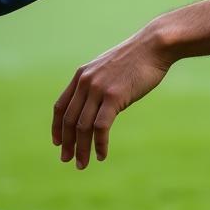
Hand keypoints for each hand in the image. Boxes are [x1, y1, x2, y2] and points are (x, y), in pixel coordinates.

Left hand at [52, 28, 170, 168]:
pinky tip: (101, 155)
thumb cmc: (135, 58)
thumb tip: (95, 103)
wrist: (153, 46)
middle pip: (69, 120)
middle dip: (67, 143)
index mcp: (82, 75)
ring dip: (81, 149)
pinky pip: (100, 127)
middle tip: (68, 160)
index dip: (57, 127)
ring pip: (82, 127)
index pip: (61, 106)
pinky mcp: (113, 96)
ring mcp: (98, 89)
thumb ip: (98, 83)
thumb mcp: (108, 68)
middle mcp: (86, 82)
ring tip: (83, 164)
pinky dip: (99, 144)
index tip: (57, 143)